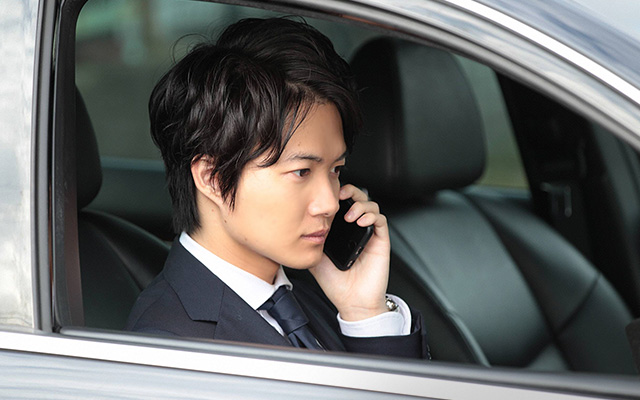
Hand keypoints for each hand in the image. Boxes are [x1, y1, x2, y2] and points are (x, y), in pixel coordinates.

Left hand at [309, 184, 390, 320]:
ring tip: (350, 215)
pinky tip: (361, 221)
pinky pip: (381, 221)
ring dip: (360, 204)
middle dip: (350, 191)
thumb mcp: (314, 258)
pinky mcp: (380, 241)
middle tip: (340, 195)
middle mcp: (355, 229)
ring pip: (371, 205)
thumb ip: (310, 241)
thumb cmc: (335, 283)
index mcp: (341, 231)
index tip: (327, 193)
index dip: (336, 194)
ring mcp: (368, 234)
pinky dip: (372, 216)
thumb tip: (297, 227)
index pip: (341, 203)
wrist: (351, 302)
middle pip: (358, 198)